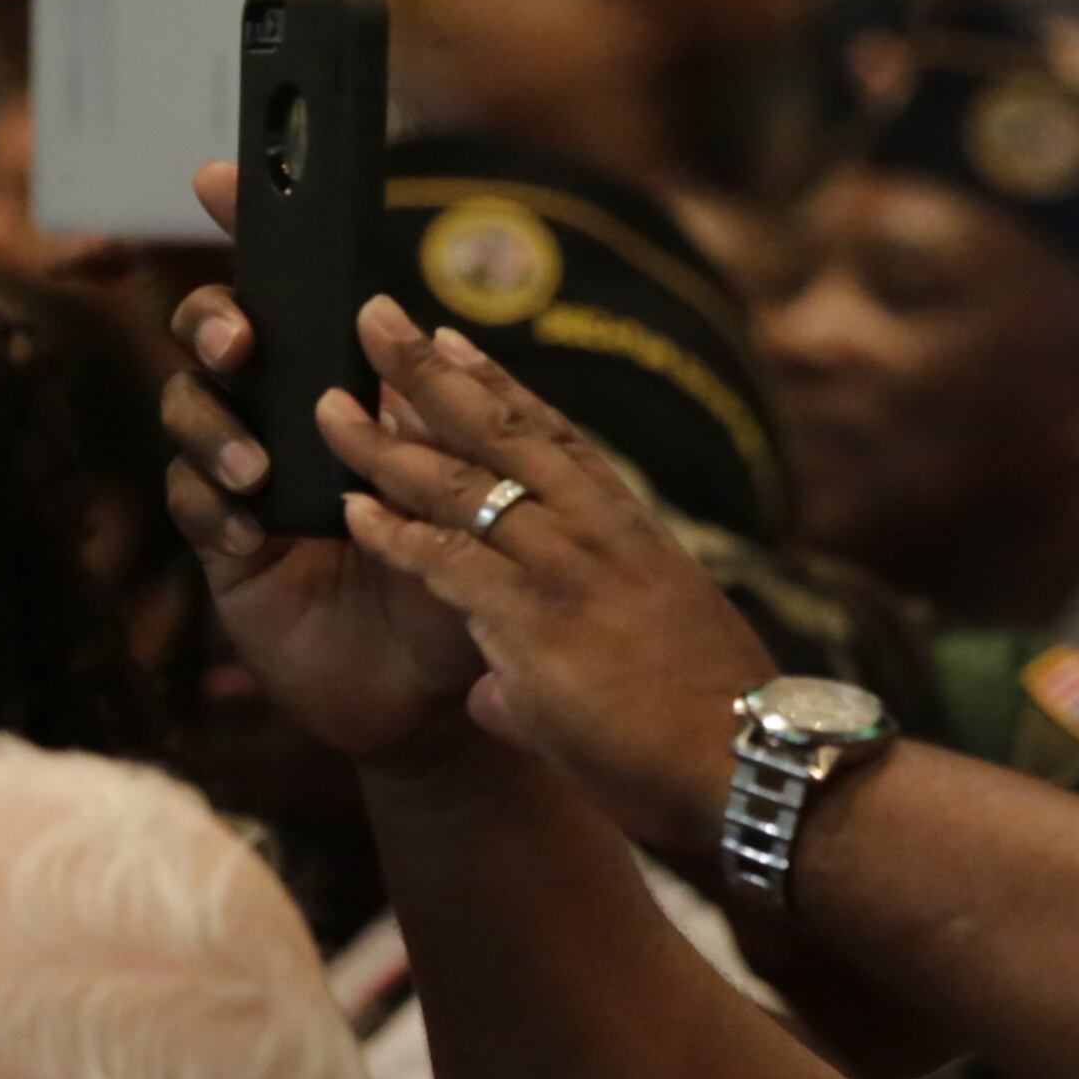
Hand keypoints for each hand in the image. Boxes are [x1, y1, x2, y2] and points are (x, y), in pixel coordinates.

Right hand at [161, 161, 486, 763]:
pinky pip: (190, 503)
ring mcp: (248, 474)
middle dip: (214, 323)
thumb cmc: (470, 572)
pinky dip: (211, 504)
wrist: (445, 686)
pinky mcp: (225, 544)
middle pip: (215, 333)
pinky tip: (246, 526)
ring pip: (188, 410)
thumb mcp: (468, 482)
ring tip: (255, 465)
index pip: (293, 290)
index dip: (247, 228)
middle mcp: (288, 413)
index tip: (218, 177)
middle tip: (243, 345)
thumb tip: (400, 323)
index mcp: (348, 381)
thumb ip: (432, 408)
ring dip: (213, 425)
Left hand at [317, 294, 774, 852]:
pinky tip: (352, 510)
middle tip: (374, 317)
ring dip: (387, 444)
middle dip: (430, 372)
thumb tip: (494, 694)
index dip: (496, 386)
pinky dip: (397, 535)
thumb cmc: (710, 727)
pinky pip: (447, 564)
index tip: (452, 338)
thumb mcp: (648, 664)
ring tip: (328, 406)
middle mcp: (602, 533)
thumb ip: (560, 662)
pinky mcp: (536, 625)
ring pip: (462, 487)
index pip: (557, 438)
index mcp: (634, 532)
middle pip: (502, 433)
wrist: (750, 761)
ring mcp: (569, 573)